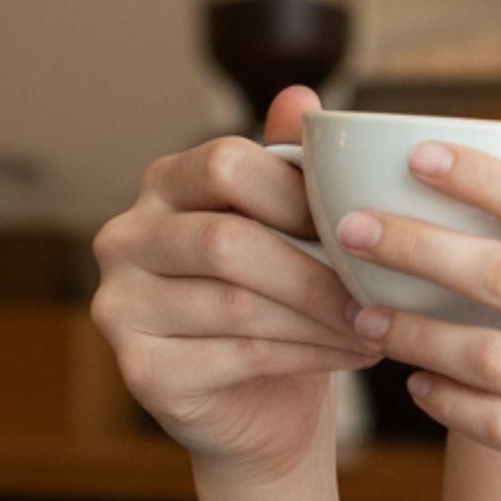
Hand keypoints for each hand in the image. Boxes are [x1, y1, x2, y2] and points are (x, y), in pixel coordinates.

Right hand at [88, 84, 384, 489]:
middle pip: (227, 241)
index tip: (364, 224)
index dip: (298, 194)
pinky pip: (238, 355)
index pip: (224, 165)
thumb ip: (293, 164)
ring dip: (323, 317)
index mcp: (162, 185)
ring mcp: (120, 307)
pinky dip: (310, 354)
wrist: (267, 404)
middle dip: (318, 270)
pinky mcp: (140, 371)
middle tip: (381, 289)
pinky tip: (355, 353)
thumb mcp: (296, 227)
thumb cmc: (288, 299)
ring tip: (380, 325)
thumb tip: (302, 96)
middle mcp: (124, 239)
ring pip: (238, 304)